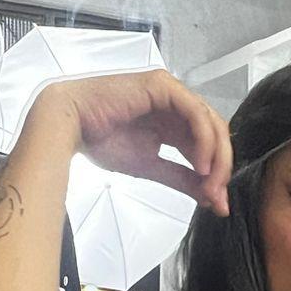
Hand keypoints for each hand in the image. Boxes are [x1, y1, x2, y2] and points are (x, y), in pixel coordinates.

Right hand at [29, 69, 233, 213]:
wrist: (68, 125)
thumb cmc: (100, 140)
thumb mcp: (150, 167)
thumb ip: (182, 179)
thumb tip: (212, 199)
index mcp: (174, 121)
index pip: (208, 145)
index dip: (217, 174)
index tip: (217, 203)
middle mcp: (177, 105)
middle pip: (215, 134)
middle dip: (221, 168)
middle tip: (218, 196)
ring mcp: (172, 93)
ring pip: (211, 122)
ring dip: (217, 157)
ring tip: (210, 183)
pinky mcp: (164, 87)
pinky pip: (195, 113)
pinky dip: (203, 140)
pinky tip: (201, 164)